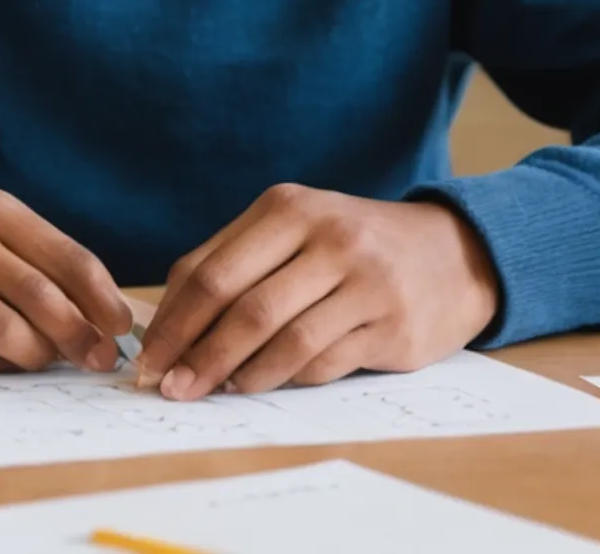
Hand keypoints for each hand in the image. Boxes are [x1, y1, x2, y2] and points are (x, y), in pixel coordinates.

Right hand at [0, 188, 134, 374]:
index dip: (102, 298)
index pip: (65, 256)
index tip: (122, 329)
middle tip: (98, 361)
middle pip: (37, 294)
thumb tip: (111, 326)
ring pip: (2, 331)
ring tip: (44, 361)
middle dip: (77, 335)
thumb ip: (50, 275)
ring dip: (36, 356)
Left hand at [138, 185, 500, 402]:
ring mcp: (365, 281)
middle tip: (168, 386)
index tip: (146, 356)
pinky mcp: (392, 325)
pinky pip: (323, 361)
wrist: (453, 252)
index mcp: (289, 208)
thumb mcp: (296, 230)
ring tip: (211, 391)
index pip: (210, 270)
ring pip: (283, 339)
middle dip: (197, 354)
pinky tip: (261, 385)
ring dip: (237, 374)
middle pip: (243, 306)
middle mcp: (328, 237)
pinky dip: (284, 379)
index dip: (173, 320)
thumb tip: (167, 323)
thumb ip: (234, 263)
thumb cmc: (352, 246)